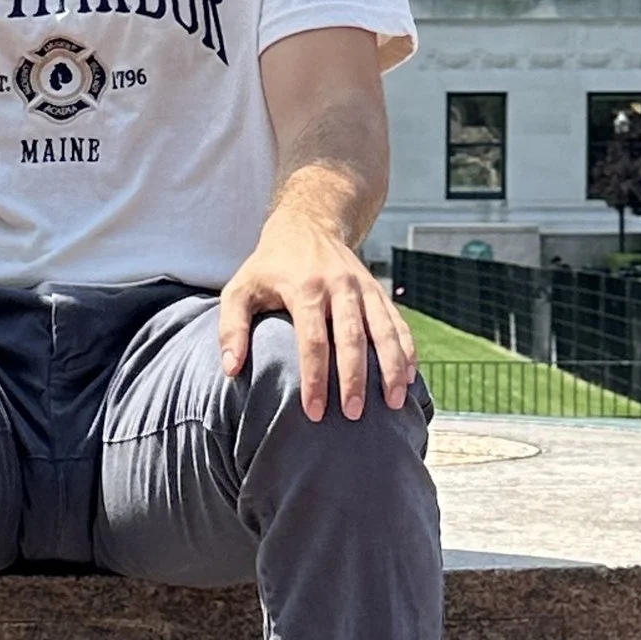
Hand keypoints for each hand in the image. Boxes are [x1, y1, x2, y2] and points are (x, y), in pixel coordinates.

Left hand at [219, 207, 417, 421]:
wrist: (306, 225)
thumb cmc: (268, 268)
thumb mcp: (240, 289)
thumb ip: (231, 328)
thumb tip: (232, 369)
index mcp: (304, 288)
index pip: (312, 340)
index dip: (314, 378)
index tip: (314, 412)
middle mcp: (338, 287)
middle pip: (351, 337)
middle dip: (354, 378)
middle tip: (354, 414)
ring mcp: (363, 288)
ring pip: (383, 330)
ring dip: (391, 367)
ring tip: (394, 403)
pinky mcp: (378, 291)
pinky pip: (397, 322)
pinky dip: (406, 349)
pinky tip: (408, 378)